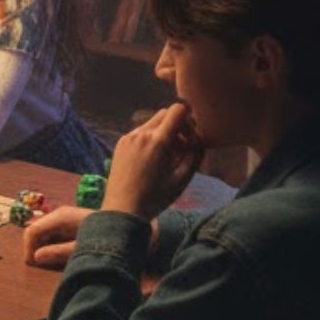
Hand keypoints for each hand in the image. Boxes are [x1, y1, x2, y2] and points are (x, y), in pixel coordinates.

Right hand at [24, 206, 160, 268]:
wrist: (131, 225)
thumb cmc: (108, 238)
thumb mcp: (83, 249)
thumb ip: (58, 253)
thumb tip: (35, 258)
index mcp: (60, 217)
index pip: (31, 232)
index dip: (28, 250)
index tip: (36, 266)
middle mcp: (59, 215)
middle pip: (35, 232)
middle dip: (35, 250)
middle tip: (45, 268)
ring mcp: (64, 219)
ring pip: (42, 235)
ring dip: (44, 250)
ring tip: (54, 264)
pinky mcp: (69, 225)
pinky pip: (52, 236)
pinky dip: (52, 247)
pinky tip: (62, 257)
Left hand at [103, 101, 204, 221]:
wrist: (123, 210)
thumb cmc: (156, 197)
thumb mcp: (182, 178)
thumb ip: (195, 153)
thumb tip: (199, 137)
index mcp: (158, 140)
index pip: (177, 109)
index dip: (189, 118)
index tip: (191, 136)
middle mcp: (141, 133)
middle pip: (164, 114)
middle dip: (177, 125)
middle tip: (182, 148)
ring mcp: (128, 137)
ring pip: (152, 122)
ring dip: (164, 132)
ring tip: (167, 156)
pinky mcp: (120, 144)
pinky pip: (140, 132)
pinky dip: (150, 138)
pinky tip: (152, 159)